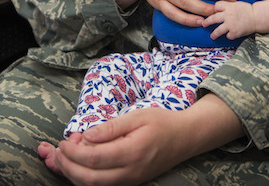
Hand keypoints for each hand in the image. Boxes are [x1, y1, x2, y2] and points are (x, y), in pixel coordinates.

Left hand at [38, 94, 242, 185]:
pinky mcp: (130, 182)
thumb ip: (111, 127)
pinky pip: (103, 185)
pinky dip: (86, 178)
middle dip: (68, 167)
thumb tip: (86, 135)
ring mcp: (130, 181)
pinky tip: (78, 166)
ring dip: (73, 175)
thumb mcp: (138, 116)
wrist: (185, 138)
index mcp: (132, 153)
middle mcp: (130, 173)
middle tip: (56, 152)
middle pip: (89, 179)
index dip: (74, 152)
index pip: (94, 159)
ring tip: (61, 160)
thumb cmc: (162, 122)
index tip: (64, 140)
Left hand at [203, 0, 255, 39]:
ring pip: (218, 31)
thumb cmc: (247, 10)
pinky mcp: (234, 33)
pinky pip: (228, 36)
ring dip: (214, 34)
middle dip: (207, 22)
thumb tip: (217, 9)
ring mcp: (230, 24)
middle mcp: (227, 15)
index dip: (216, 9)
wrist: (257, 17)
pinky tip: (232, 34)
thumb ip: (227, 5)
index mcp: (228, 6)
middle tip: (203, 24)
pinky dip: (229, 35)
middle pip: (213, 18)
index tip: (215, 12)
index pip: (216, 6)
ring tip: (212, 36)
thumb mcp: (236, 3)